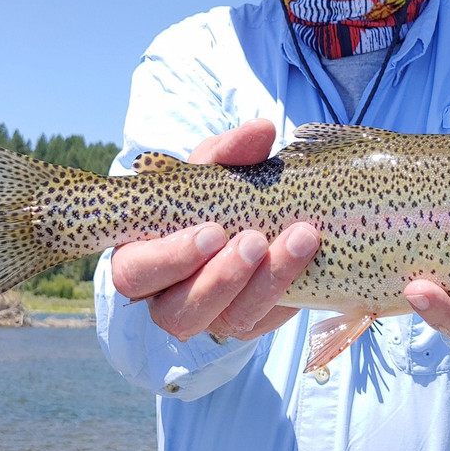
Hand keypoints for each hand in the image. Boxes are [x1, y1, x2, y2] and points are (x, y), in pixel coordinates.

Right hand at [109, 119, 320, 341]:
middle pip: (180, 311)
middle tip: (255, 239)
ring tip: (301, 238)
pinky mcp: (250, 321)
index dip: (170, 258)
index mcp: (140, 259)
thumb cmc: (213, 190)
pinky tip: (313, 256)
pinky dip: (292, 288)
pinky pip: (269, 319)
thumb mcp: (215, 166)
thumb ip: (231, 149)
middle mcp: (168, 298)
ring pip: (229, 320)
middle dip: (221, 278)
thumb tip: (262, 129)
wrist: (249, 214)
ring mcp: (210, 316)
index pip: (136, 273)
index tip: (211, 230)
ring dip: (266, 282)